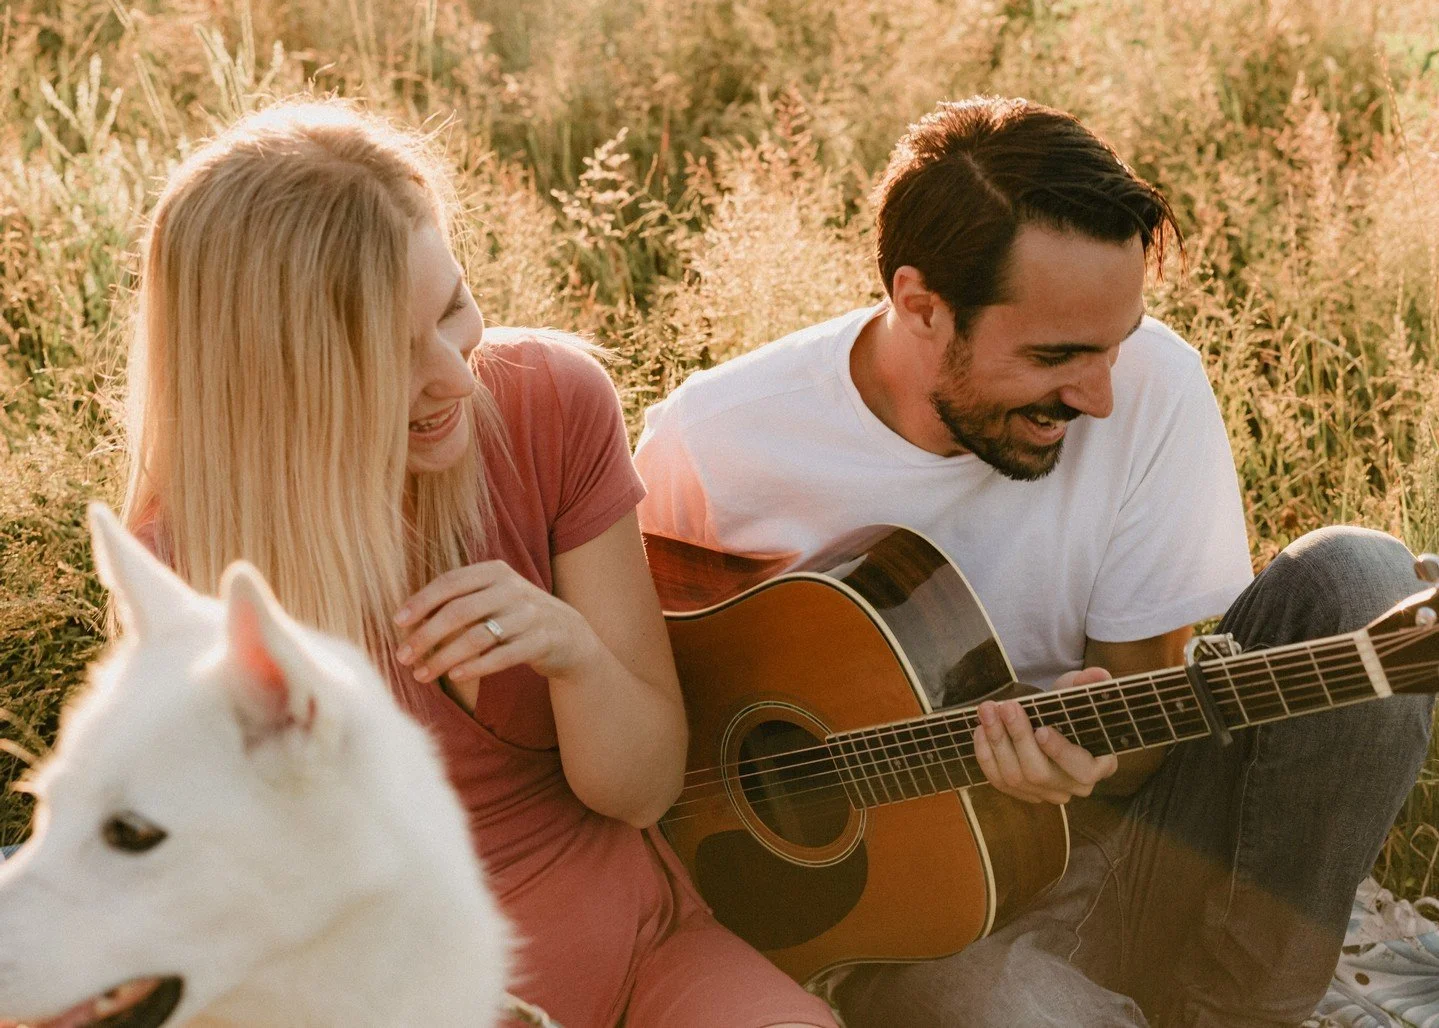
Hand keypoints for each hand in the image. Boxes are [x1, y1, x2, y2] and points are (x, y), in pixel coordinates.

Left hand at [394, 561, 599, 682]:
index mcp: (495, 571)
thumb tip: (406, 620)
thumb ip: (457, 600)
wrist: (569, 634)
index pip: (450, 582)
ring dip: (444, 658)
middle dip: (426, 636)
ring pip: (477, 637)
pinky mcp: (541, 641)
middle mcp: (512, 589)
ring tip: (422, 674)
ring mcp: (529, 615)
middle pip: (459, 611)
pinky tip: (455, 676)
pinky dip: (475, 667)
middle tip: (403, 657)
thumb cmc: (515, 616)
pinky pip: (502, 656)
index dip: (421, 602)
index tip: (398, 623)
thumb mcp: (492, 597)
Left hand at [971, 667, 1119, 804]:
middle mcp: (1075, 786)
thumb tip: (1097, 674)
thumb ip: (1089, 684)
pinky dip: (986, 755)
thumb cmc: (1070, 709)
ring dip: (997, 742)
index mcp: (1100, 765)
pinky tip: (980, 730)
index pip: (1082, 769)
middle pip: (1040, 774)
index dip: (1061, 752)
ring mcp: (1046, 793)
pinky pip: (999, 781)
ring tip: (988, 711)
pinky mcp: (1022, 792)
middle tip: (1006, 706)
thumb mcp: (1080, 692)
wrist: (1052, 722)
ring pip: (1015, 777)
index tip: (1041, 730)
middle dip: (1019, 738)